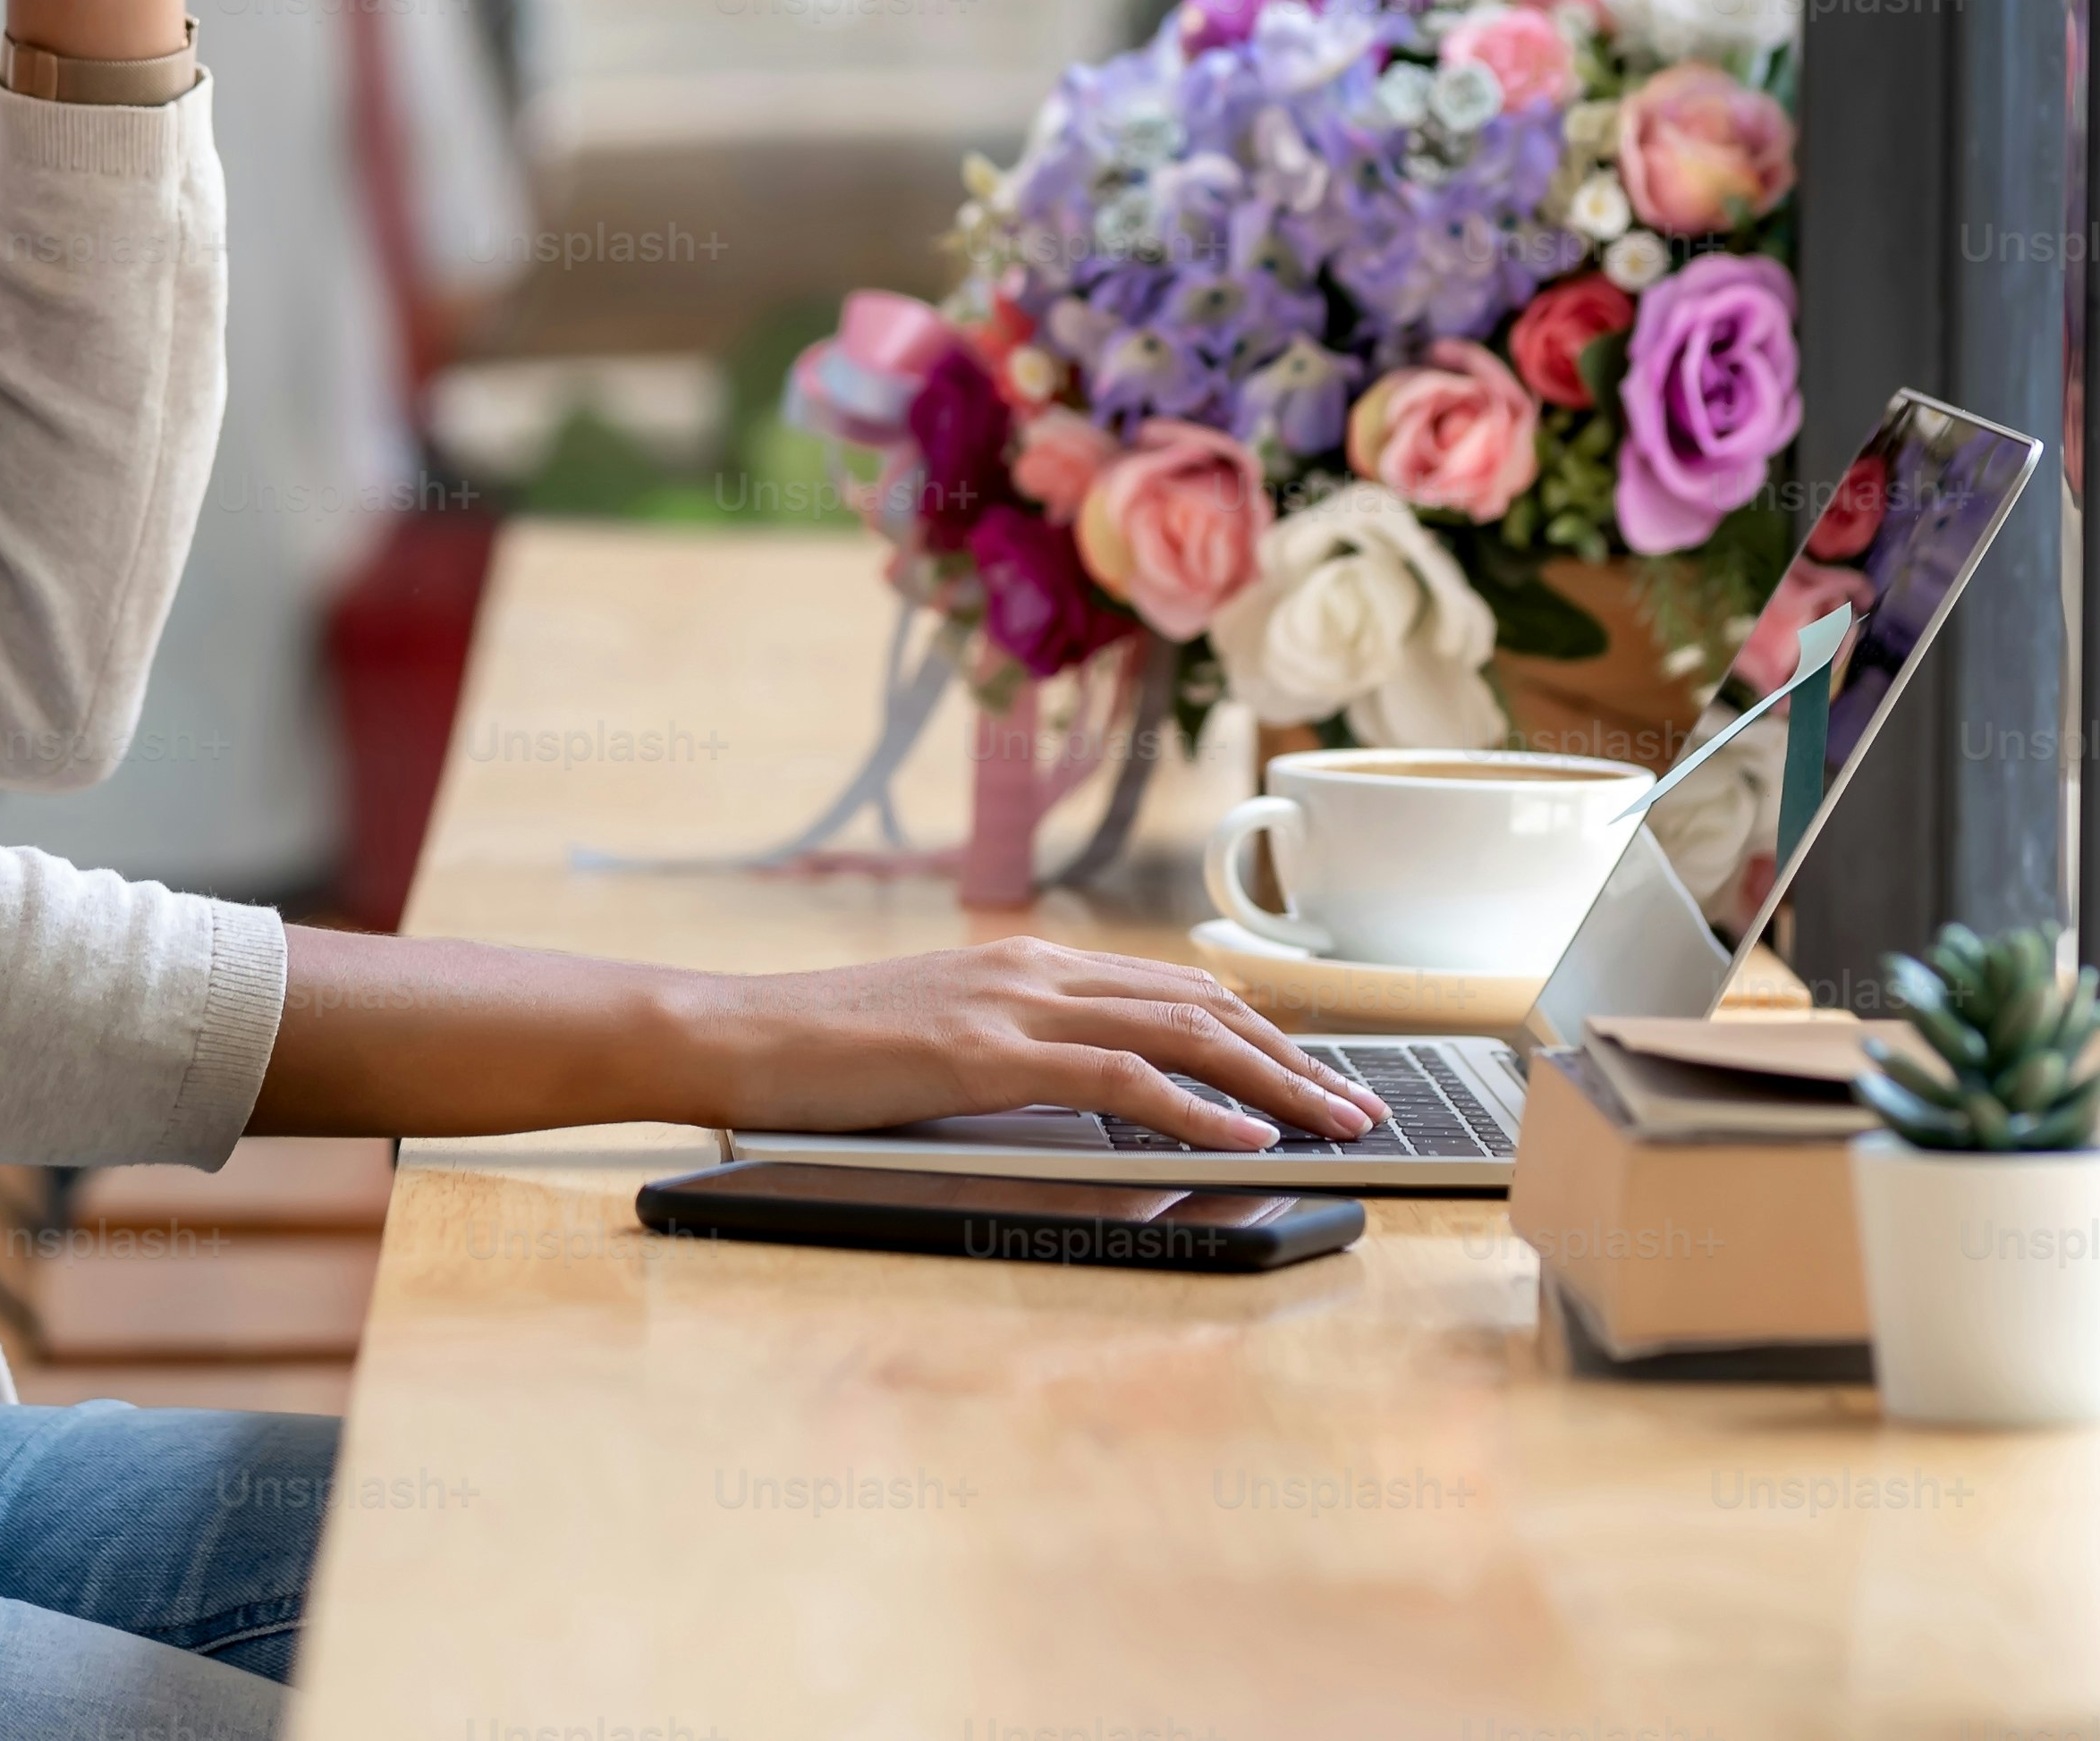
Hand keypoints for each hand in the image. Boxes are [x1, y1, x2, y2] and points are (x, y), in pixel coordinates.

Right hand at [678, 939, 1375, 1149]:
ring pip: (1180, 1034)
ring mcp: (1015, 1007)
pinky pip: (1118, 1080)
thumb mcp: (941, 1037)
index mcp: (1028, 964)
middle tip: (1361, 1105)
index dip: (1259, 1032)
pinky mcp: (989, 1054)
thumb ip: (1017, 1047)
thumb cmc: (826, 1051)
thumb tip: (1090, 1089)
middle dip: (1294, 1057)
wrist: (739, 1033)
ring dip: (1273, 1082)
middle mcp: (1037, 971)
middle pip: (1200, 1006)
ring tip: (1335, 1121)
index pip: (1174, 990)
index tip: (1316, 1072)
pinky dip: (1194, 1108)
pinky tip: (1244, 1134)